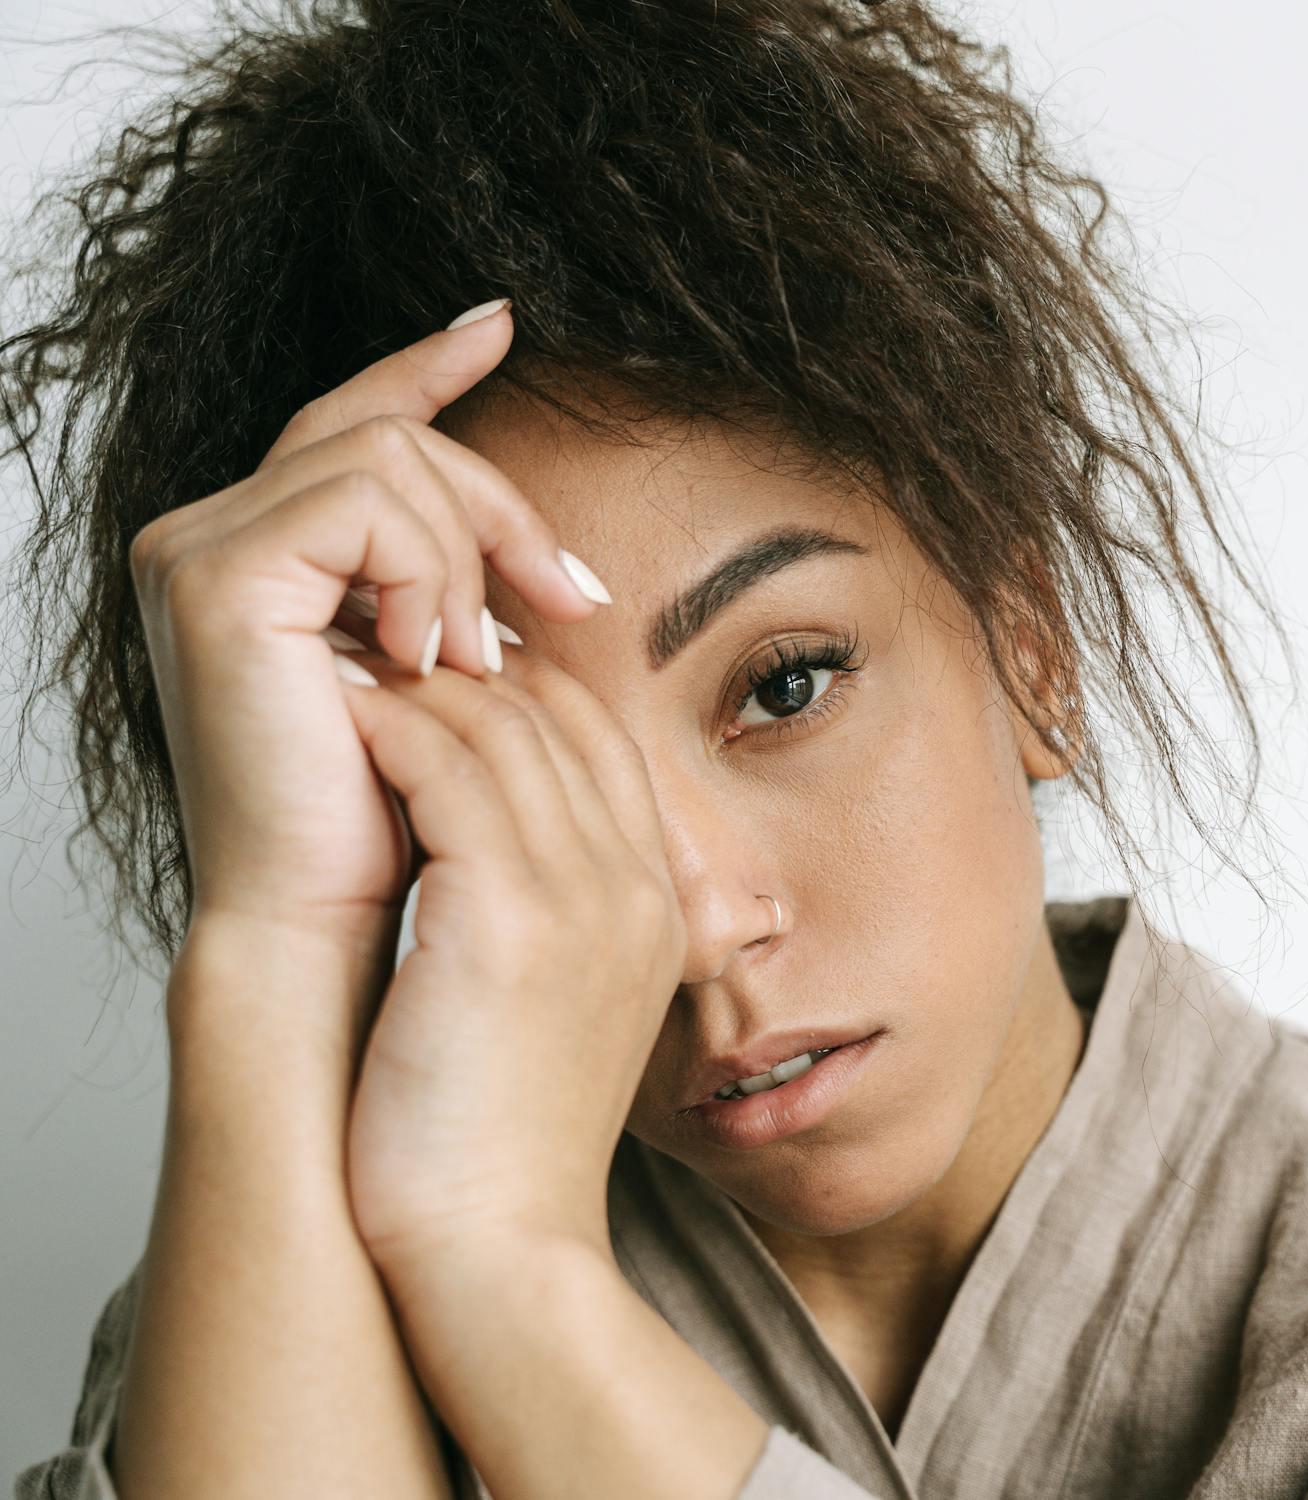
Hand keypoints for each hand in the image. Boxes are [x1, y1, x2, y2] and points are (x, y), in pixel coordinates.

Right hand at [127, 300, 602, 969]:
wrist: (324, 919)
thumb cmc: (385, 822)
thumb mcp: (442, 681)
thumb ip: (456, 597)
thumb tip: (539, 559)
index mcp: (259, 554)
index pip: (348, 424)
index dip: (423, 367)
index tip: (501, 326)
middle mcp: (209, 536)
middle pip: (386, 431)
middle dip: (499, 505)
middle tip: (568, 598)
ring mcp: (200, 549)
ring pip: (388, 456)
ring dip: (468, 558)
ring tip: (472, 665)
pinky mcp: (217, 574)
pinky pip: (366, 501)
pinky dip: (428, 573)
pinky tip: (429, 659)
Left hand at [331, 642, 687, 1267]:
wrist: (499, 1249)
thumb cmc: (499, 1140)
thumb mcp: (555, 1009)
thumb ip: (549, 915)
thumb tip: (475, 852)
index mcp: (657, 904)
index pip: (602, 743)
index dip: (524, 689)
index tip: (440, 675)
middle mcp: (636, 886)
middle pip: (558, 716)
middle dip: (465, 665)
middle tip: (380, 644)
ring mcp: (583, 897)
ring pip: (500, 726)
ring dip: (415, 685)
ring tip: (348, 668)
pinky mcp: (508, 918)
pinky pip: (445, 770)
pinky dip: (389, 730)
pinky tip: (341, 724)